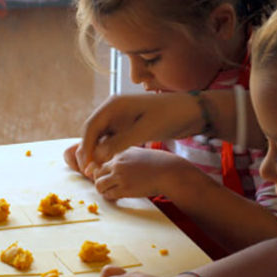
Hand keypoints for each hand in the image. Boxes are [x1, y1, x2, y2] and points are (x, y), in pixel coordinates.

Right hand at [76, 93, 202, 171]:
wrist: (191, 112)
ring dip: (98, 152)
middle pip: (93, 131)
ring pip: (102, 136)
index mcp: (115, 105)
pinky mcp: (130, 125)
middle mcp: (115, 109)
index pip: (91, 126)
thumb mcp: (145, 130)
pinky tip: (109, 163)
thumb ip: (120, 142)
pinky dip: (109, 150)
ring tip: (97, 171)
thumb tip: (97, 156)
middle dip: (88, 151)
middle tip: (88, 172)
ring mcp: (122, 117)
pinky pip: (113, 139)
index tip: (86, 165)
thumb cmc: (170, 116)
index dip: (85, 147)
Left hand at [92, 146, 189, 200]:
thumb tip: (116, 164)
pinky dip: (110, 197)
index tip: (108, 176)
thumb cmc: (158, 163)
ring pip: (99, 185)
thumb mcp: (139, 153)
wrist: (169, 172)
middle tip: (109, 185)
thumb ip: (126, 156)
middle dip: (101, 180)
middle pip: (97, 173)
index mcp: (121, 153)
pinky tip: (118, 196)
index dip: (103, 170)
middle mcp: (118, 163)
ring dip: (103, 190)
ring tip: (112, 192)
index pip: (101, 161)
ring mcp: (120, 176)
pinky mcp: (125, 189)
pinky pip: (108, 195)